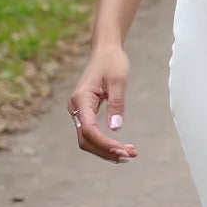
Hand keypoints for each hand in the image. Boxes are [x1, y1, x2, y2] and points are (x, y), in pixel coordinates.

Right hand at [68, 43, 137, 163]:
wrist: (105, 49)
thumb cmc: (112, 61)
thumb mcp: (118, 79)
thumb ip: (116, 103)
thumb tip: (115, 128)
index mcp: (81, 99)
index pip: (89, 130)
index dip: (105, 144)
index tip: (123, 150)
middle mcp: (76, 108)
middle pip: (86, 140)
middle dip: (106, 151)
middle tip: (130, 156)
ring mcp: (79, 111)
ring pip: (88, 140)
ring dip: (106, 150)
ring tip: (128, 155)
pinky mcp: (85, 112)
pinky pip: (91, 133)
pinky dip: (104, 143)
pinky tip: (119, 148)